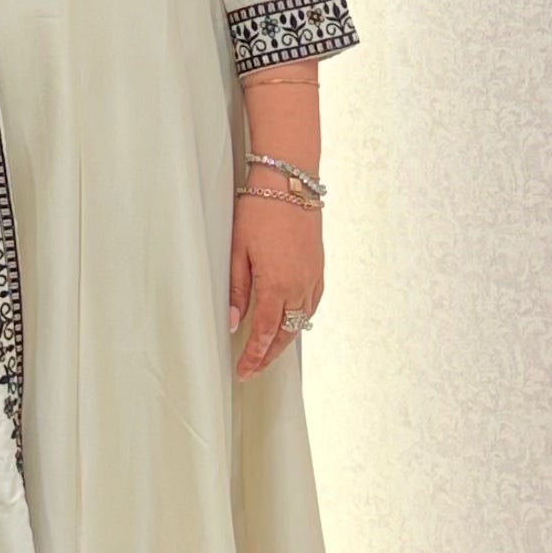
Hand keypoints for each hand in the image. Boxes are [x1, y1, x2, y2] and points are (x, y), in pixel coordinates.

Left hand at [228, 185, 322, 375]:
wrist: (291, 182)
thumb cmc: (260, 210)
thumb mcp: (238, 250)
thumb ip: (236, 289)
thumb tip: (232, 322)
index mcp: (277, 285)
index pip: (264, 333)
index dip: (254, 356)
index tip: (243, 371)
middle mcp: (300, 286)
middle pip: (285, 333)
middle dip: (269, 355)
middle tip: (253, 369)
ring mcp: (313, 277)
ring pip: (301, 322)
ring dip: (284, 340)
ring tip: (268, 353)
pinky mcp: (319, 268)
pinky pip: (312, 305)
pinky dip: (300, 320)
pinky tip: (291, 323)